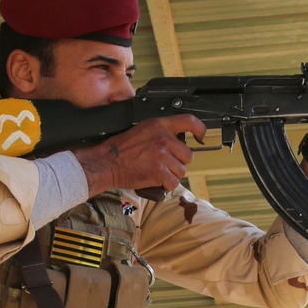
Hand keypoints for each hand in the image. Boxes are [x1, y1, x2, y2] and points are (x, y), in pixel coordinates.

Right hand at [73, 115, 206, 194]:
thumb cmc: (121, 149)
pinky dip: (165, 186)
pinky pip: (173, 183)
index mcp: (159, 125)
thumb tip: (177, 142)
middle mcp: (164, 138)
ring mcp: (163, 155)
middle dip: (178, 163)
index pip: (188, 121)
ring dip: (171, 175)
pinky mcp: (160, 171)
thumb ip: (161, 133)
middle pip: (188, 155)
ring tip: (156, 172)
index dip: (199, 129)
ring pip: (181, 171)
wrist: (107, 162)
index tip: (200, 136)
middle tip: (164, 164)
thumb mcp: (142, 131)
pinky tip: (155, 181)